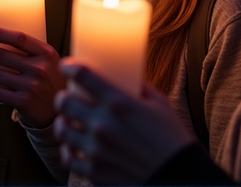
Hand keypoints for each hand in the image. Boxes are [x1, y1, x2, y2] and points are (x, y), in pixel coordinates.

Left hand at [0, 26, 64, 127]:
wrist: (59, 110)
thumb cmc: (51, 80)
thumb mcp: (50, 62)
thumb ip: (34, 50)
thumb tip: (4, 36)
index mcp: (47, 54)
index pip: (19, 38)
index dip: (0, 32)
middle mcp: (40, 69)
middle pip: (2, 55)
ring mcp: (31, 86)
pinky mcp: (23, 102)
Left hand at [54, 59, 195, 184]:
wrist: (179, 174)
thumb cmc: (171, 137)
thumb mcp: (159, 103)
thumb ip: (139, 86)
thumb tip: (126, 76)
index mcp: (119, 102)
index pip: (82, 75)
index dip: (69, 66)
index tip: (67, 66)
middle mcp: (103, 124)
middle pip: (63, 101)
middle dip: (63, 96)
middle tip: (67, 97)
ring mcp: (96, 149)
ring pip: (61, 129)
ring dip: (64, 122)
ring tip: (69, 121)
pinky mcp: (95, 170)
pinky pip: (68, 157)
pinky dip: (69, 150)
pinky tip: (75, 145)